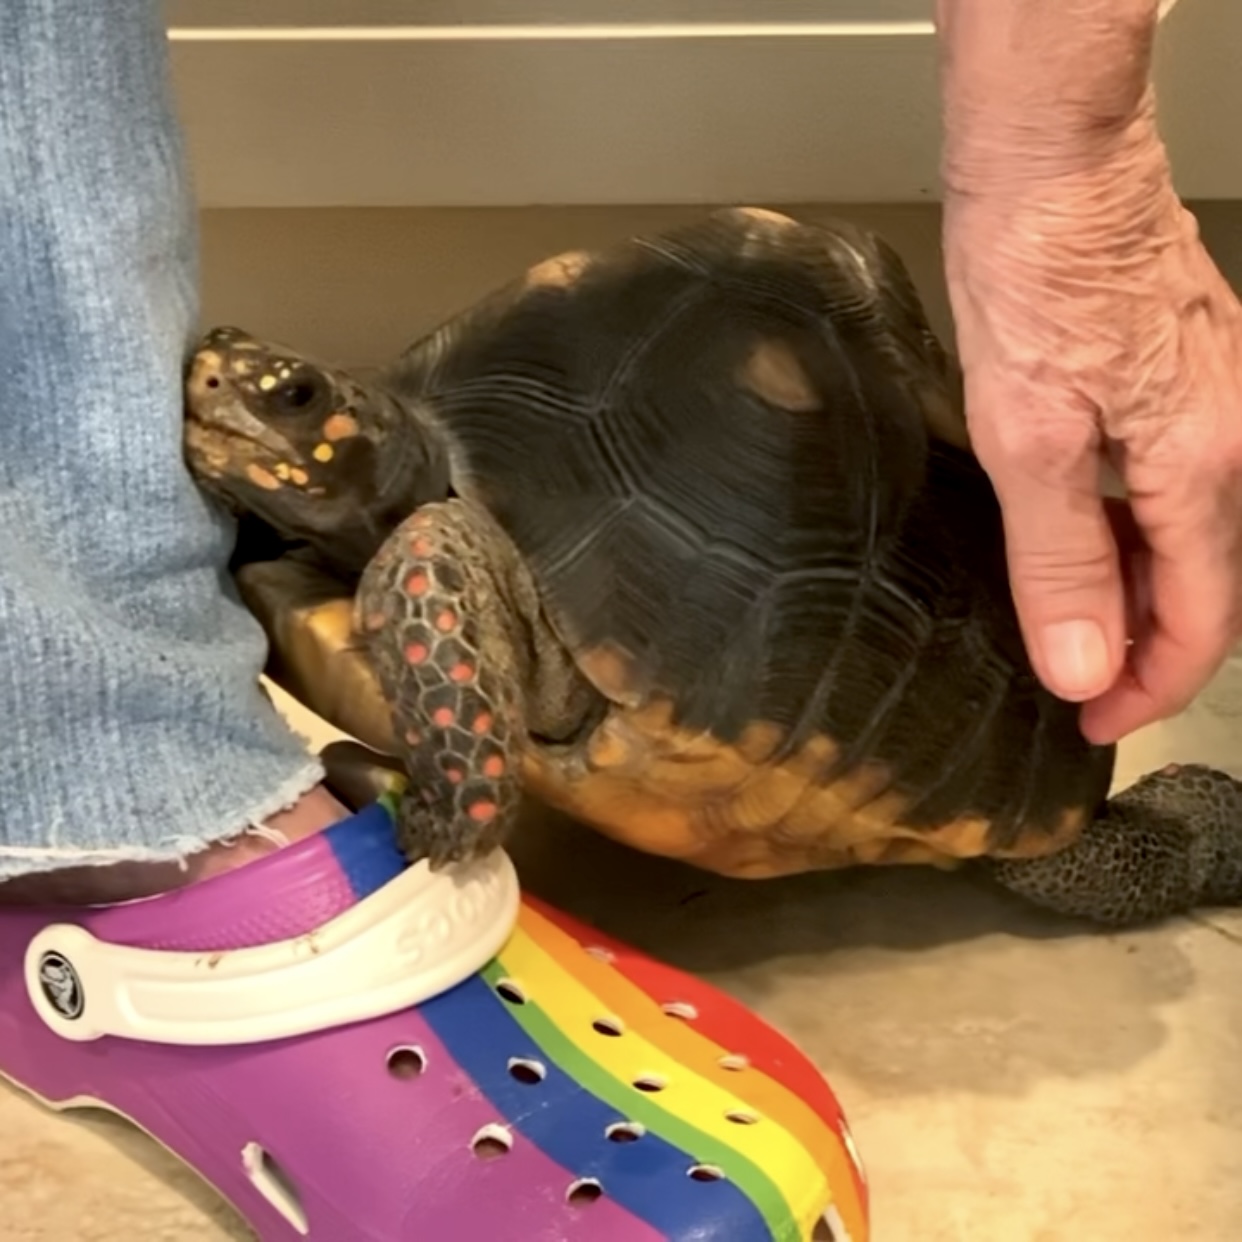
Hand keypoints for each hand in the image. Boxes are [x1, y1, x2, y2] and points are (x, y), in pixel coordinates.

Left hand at [942, 99, 1241, 744]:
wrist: (1052, 163)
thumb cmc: (1036, 276)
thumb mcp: (1027, 437)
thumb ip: (1062, 557)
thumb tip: (1084, 665)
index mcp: (1201, 464)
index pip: (1197, 619)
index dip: (1144, 687)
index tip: (1090, 725)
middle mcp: (1232, 436)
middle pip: (1200, 580)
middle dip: (1137, 642)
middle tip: (1066, 681)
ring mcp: (1216, 400)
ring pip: (1184, 532)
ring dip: (1128, 586)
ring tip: (1059, 618)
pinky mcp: (1184, 373)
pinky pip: (1169, 482)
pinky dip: (1125, 527)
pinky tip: (1073, 534)